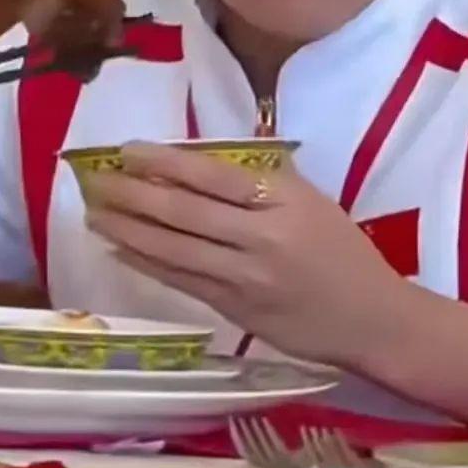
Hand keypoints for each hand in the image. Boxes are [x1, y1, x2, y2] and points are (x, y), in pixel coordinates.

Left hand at [84, 143, 404, 368]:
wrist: (371, 317)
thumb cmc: (343, 252)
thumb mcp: (314, 202)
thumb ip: (265, 180)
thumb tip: (204, 160)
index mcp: (285, 200)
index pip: (213, 175)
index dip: (165, 162)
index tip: (128, 150)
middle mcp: (262, 237)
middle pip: (185, 212)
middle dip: (134, 194)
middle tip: (96, 180)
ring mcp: (247, 277)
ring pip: (176, 249)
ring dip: (130, 230)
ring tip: (96, 214)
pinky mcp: (236, 309)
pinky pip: (183, 281)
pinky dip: (147, 264)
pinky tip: (121, 250)